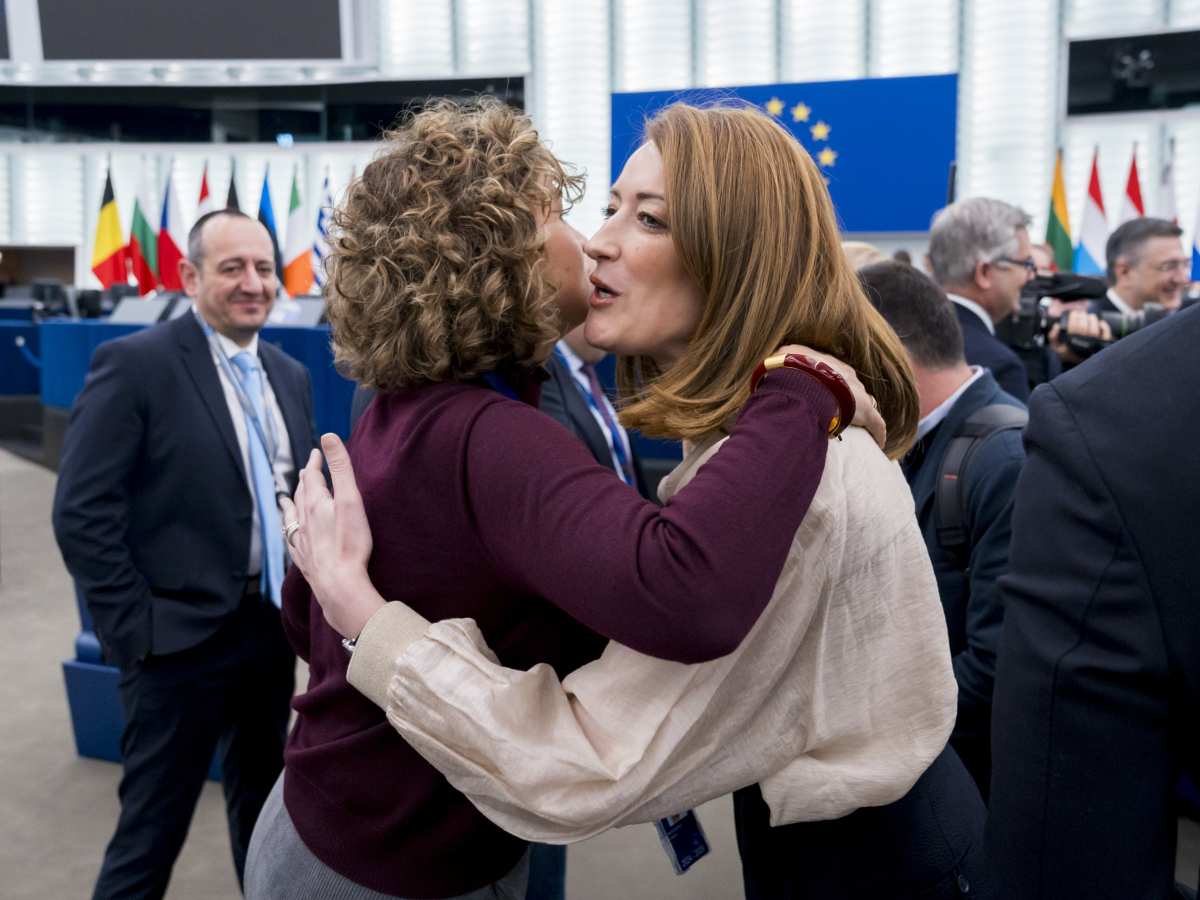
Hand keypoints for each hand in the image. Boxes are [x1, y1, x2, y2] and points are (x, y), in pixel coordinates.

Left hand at [279, 434, 384, 639]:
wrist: (339, 583)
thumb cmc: (349, 542)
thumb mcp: (350, 499)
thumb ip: (340, 467)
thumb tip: (327, 437)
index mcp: (315, 503)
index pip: (311, 476)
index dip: (314, 462)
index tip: (317, 453)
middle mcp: (303, 520)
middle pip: (300, 494)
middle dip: (304, 480)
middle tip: (307, 471)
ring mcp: (301, 540)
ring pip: (292, 516)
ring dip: (290, 504)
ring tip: (286, 498)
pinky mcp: (303, 559)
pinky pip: (291, 539)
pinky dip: (289, 530)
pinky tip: (290, 533)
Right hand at [775, 344, 886, 450]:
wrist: (803, 380)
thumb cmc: (790, 370)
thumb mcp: (783, 360)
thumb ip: (780, 366)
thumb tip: (768, 374)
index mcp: (828, 364)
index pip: (834, 374)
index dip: (830, 386)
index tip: (823, 396)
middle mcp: (846, 375)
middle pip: (851, 388)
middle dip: (847, 398)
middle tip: (838, 412)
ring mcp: (857, 393)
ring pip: (864, 404)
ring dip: (860, 415)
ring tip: (856, 428)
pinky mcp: (865, 411)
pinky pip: (876, 424)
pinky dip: (877, 432)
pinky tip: (879, 443)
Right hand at [1049, 310, 1111, 363]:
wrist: (1081, 365)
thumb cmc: (1070, 353)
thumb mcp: (1057, 348)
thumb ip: (1053, 338)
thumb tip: (1057, 326)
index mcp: (1071, 343)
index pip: (1073, 327)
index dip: (1073, 318)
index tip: (1072, 314)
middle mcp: (1083, 343)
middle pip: (1083, 326)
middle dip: (1081, 316)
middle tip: (1079, 314)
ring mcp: (1094, 343)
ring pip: (1095, 327)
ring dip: (1091, 318)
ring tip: (1088, 317)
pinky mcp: (1103, 343)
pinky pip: (1106, 332)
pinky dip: (1103, 325)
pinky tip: (1098, 323)